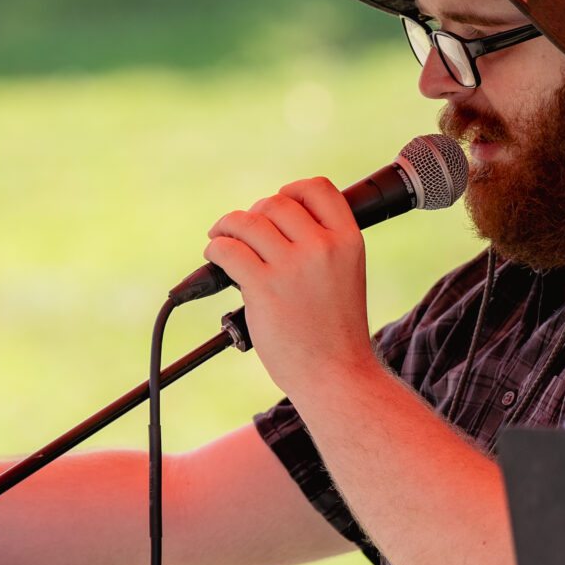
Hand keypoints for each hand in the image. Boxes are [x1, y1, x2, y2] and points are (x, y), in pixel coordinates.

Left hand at [202, 177, 380, 405]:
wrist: (336, 375)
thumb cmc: (336, 333)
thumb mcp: (345, 276)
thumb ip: (322, 248)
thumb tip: (274, 223)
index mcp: (349, 241)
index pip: (319, 189)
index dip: (293, 191)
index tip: (278, 203)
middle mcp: (323, 247)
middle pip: (276, 203)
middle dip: (255, 214)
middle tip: (244, 233)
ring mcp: (293, 266)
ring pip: (247, 222)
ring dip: (227, 227)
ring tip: (221, 239)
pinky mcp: (263, 286)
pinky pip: (228, 249)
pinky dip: (216, 249)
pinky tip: (216, 258)